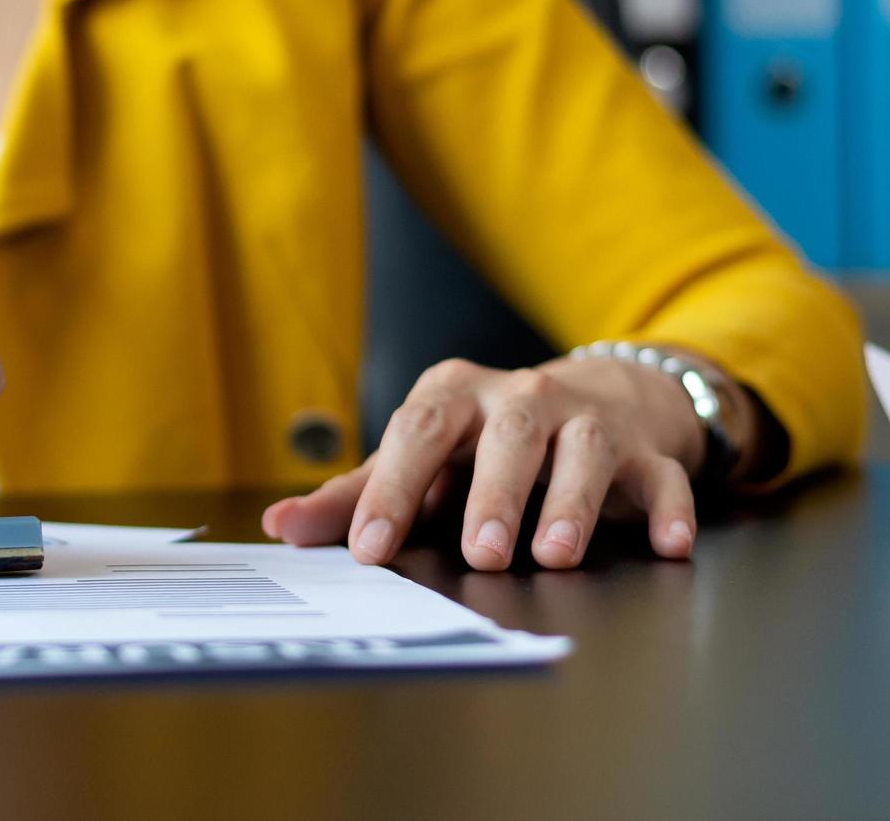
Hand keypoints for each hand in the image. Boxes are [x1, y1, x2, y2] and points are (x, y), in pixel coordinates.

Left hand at [261, 356, 711, 570]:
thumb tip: (280, 528)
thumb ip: (355, 495)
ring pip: (585, 448)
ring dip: (572, 501)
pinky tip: (666, 543)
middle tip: (480, 553)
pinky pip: (662, 476)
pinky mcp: (647, 450)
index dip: (392, 489)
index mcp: (454, 396)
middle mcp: (523, 397)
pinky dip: (668, 508)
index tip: (369, 547)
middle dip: (494, 493)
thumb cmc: (486, 441)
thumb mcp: (420, 459)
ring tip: (554, 553)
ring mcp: (590, 419)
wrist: (597, 399)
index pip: (416, 434)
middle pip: (509, 433)